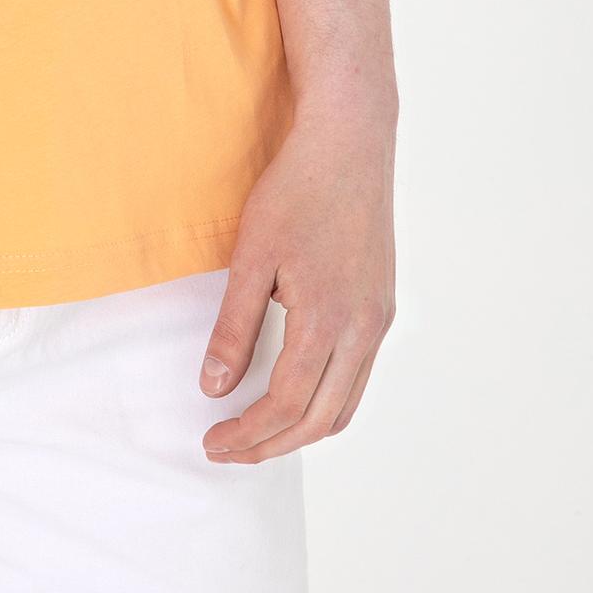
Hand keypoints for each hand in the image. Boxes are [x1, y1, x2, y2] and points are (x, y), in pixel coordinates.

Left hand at [197, 105, 395, 462]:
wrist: (350, 142)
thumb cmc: (297, 190)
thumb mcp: (252, 254)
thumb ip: (234, 326)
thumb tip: (213, 388)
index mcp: (329, 319)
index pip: (285, 404)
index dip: (246, 433)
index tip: (210, 441)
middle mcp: (363, 330)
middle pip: (318, 419)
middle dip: (270, 444)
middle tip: (224, 450)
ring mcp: (378, 320)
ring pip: (344, 406)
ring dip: (300, 430)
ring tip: (255, 433)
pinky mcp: (381, 308)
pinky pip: (357, 378)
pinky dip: (324, 402)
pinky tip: (293, 394)